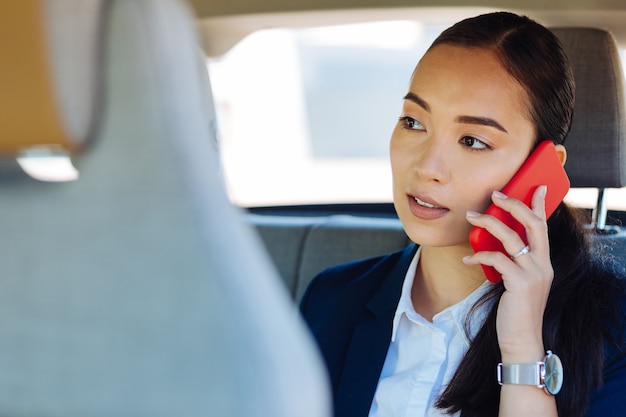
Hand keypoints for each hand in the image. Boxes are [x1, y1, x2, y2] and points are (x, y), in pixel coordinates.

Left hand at [464, 186, 551, 361]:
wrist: (521, 339)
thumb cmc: (516, 311)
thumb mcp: (518, 282)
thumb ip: (513, 263)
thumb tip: (493, 244)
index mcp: (544, 263)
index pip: (544, 227)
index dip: (540, 205)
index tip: (537, 187)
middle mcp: (543, 265)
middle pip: (532, 224)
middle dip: (514, 205)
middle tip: (495, 195)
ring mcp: (534, 273)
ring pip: (512, 237)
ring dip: (489, 223)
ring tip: (471, 216)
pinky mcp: (520, 283)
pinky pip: (497, 259)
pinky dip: (479, 254)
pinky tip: (467, 258)